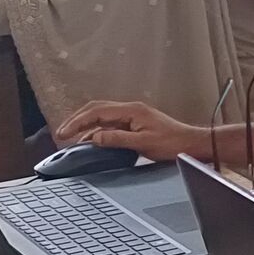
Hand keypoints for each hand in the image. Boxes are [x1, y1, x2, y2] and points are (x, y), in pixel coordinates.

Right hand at [53, 100, 209, 161]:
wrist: (192, 144)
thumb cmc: (173, 143)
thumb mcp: (143, 143)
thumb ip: (117, 139)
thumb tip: (94, 137)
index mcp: (132, 110)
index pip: (97, 111)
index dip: (77, 121)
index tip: (63, 132)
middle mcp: (130, 110)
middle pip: (96, 110)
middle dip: (77, 120)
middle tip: (61, 134)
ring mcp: (132, 117)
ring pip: (102, 117)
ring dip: (85, 126)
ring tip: (70, 138)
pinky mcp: (135, 125)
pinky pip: (110, 125)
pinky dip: (96, 131)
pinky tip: (90, 141)